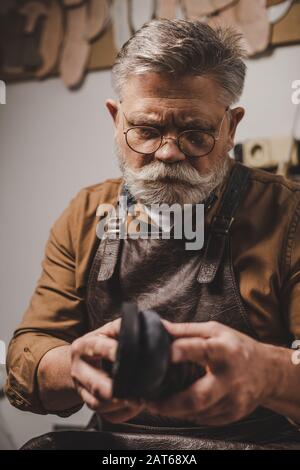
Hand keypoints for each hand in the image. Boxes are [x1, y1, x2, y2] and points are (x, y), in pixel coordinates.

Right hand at [70, 318, 144, 422]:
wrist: (86, 360)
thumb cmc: (103, 343)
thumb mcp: (109, 330)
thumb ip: (122, 327)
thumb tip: (140, 326)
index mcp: (82, 347)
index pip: (98, 348)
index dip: (113, 351)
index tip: (129, 355)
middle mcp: (78, 370)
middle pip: (95, 384)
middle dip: (115, 390)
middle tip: (135, 392)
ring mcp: (82, 390)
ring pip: (99, 404)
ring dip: (121, 404)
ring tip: (139, 399)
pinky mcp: (91, 404)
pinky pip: (107, 415)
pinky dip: (124, 413)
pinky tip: (135, 406)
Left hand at [145, 320, 278, 425]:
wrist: (268, 371)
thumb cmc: (237, 347)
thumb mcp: (214, 330)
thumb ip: (186, 331)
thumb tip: (159, 328)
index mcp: (225, 350)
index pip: (203, 350)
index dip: (183, 351)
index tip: (166, 353)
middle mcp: (230, 378)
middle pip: (200, 396)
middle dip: (171, 403)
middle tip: (149, 401)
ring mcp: (233, 400)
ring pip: (198, 412)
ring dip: (176, 409)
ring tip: (158, 403)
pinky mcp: (233, 414)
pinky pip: (204, 419)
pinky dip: (189, 414)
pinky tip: (180, 406)